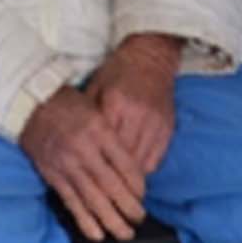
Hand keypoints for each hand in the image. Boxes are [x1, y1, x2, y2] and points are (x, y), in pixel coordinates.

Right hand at [19, 86, 146, 241]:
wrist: (29, 103)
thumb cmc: (66, 103)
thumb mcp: (96, 107)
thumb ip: (112, 133)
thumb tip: (132, 163)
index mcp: (99, 130)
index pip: (126, 165)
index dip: (138, 185)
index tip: (142, 194)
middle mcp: (84, 149)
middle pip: (112, 186)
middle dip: (129, 207)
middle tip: (139, 218)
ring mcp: (67, 165)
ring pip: (93, 199)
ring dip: (111, 220)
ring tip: (124, 233)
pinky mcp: (53, 176)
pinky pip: (72, 202)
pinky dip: (85, 220)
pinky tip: (97, 233)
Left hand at [85, 33, 180, 174]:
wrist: (150, 58)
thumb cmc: (117, 72)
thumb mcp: (95, 86)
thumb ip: (87, 114)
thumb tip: (74, 141)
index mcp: (115, 103)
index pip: (103, 143)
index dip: (93, 159)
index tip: (85, 171)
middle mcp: (138, 116)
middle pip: (122, 158)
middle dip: (110, 173)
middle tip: (99, 184)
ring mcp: (156, 124)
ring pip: (140, 164)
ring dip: (127, 175)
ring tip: (115, 181)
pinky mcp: (168, 130)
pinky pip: (155, 161)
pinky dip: (142, 168)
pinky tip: (132, 170)